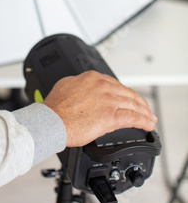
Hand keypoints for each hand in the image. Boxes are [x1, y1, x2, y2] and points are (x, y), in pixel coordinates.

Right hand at [43, 71, 157, 147]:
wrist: (52, 120)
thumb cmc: (55, 107)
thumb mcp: (65, 84)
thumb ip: (78, 84)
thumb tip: (82, 87)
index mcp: (93, 78)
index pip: (116, 84)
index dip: (125, 93)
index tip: (128, 98)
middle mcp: (103, 86)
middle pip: (128, 93)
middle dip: (140, 102)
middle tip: (146, 108)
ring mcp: (108, 101)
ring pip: (134, 104)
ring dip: (145, 112)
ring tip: (150, 118)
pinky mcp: (111, 117)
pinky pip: (133, 118)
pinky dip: (143, 121)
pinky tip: (148, 125)